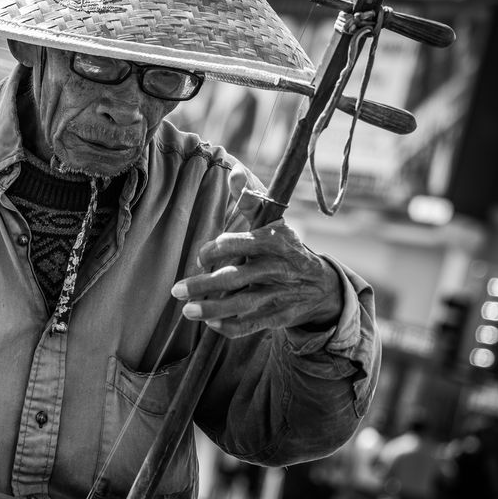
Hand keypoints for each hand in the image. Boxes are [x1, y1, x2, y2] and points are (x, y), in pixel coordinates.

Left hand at [170, 170, 341, 337]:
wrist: (321, 285)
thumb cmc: (285, 249)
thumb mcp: (271, 223)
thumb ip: (251, 201)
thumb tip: (234, 172)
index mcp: (274, 240)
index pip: (237, 243)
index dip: (212, 251)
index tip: (199, 257)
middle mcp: (278, 268)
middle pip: (235, 277)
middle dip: (203, 285)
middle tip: (176, 290)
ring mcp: (280, 294)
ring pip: (242, 304)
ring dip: (211, 310)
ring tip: (186, 311)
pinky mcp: (280, 316)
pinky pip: (252, 325)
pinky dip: (230, 327)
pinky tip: (211, 324)